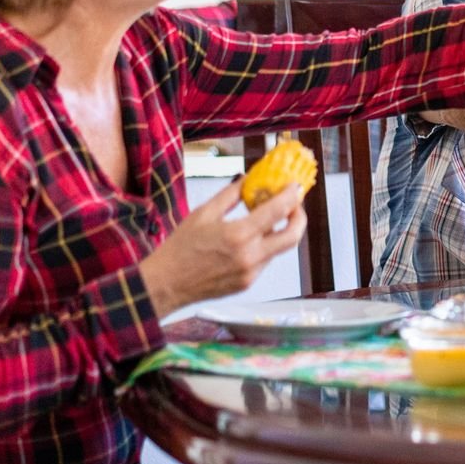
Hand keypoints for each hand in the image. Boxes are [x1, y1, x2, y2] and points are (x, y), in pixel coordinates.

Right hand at [139, 181, 306, 319]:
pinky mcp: (247, 284)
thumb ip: (231, 195)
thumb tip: (249, 179)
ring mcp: (250, 273)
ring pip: (278, 249)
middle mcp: (249, 256)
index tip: (295, 186)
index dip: (292, 196)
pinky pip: (264, 261)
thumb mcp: (203, 213)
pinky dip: (263, 247)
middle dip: (299, 217)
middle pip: (292, 236)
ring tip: (266, 220)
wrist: (165, 284)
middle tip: (294, 205)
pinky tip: (248, 240)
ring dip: (278, 232)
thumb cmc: (179, 248)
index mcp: (238, 235)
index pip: (278, 211)